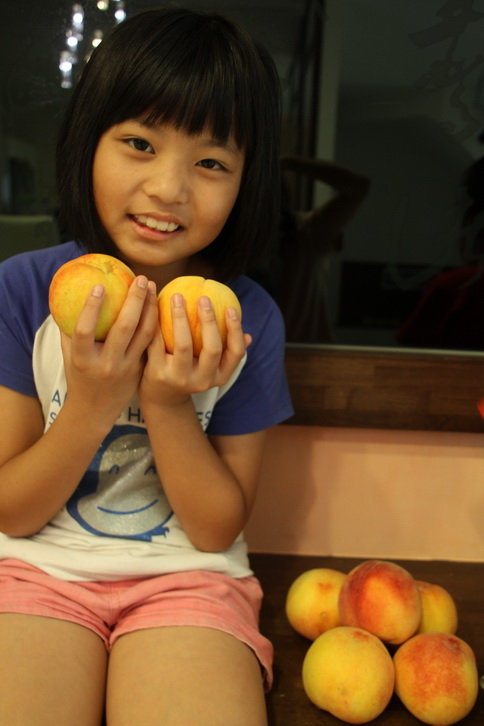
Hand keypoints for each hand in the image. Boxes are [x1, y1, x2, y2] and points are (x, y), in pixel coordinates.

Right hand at [60, 276, 157, 425]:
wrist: (96, 410)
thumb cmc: (79, 376)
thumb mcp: (69, 355)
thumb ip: (69, 330)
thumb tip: (64, 297)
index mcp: (83, 359)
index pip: (85, 331)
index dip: (91, 308)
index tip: (99, 286)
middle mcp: (106, 364)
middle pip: (123, 328)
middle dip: (135, 301)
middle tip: (141, 279)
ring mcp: (126, 368)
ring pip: (144, 334)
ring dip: (150, 308)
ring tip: (153, 287)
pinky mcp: (140, 370)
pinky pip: (150, 342)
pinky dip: (155, 322)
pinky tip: (158, 305)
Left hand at [139, 293, 250, 406]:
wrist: (161, 397)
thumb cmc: (191, 372)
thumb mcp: (211, 368)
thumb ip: (227, 352)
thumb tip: (247, 336)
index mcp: (220, 376)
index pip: (236, 353)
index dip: (236, 330)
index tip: (231, 308)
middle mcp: (202, 381)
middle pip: (212, 348)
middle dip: (210, 320)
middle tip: (204, 297)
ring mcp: (180, 379)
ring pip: (183, 345)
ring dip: (181, 317)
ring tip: (177, 296)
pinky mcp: (158, 373)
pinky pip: (159, 343)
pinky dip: (157, 323)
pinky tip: (157, 304)